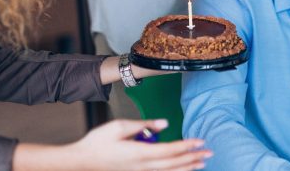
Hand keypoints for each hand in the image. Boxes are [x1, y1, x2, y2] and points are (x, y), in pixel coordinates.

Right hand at [69, 119, 211, 170]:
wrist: (80, 162)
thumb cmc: (97, 142)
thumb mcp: (119, 126)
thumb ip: (144, 125)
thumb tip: (165, 124)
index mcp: (139, 153)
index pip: (170, 150)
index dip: (187, 146)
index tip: (200, 141)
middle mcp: (142, 166)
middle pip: (174, 164)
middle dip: (193, 158)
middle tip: (210, 153)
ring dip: (187, 167)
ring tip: (202, 163)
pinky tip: (182, 170)